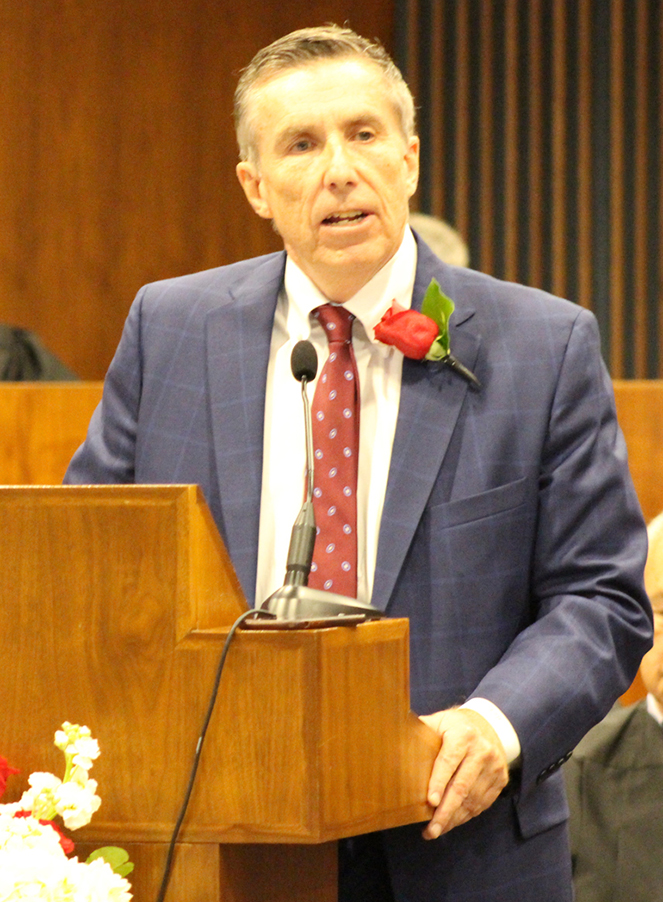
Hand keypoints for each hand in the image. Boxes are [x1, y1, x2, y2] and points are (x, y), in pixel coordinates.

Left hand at [419, 707, 508, 839]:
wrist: (490, 726)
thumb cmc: (455, 727)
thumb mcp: (439, 722)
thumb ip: (421, 732)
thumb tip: (393, 740)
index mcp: (463, 734)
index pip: (449, 761)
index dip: (439, 782)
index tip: (430, 802)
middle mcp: (482, 751)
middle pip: (462, 787)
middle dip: (445, 811)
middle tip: (431, 829)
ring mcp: (494, 767)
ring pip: (472, 800)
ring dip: (453, 819)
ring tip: (435, 830)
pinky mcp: (500, 780)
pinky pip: (481, 804)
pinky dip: (464, 816)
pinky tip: (451, 822)